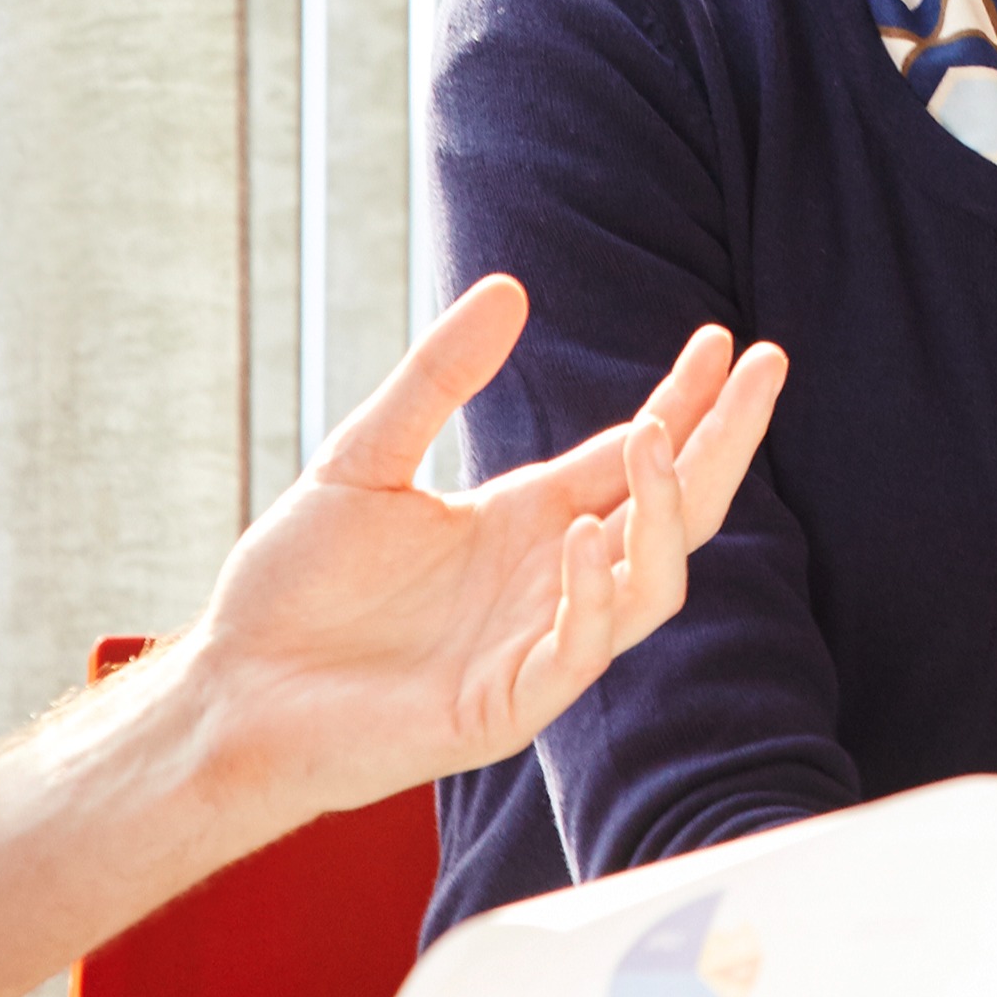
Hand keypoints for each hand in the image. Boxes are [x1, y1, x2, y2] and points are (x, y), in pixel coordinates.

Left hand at [188, 275, 791, 820]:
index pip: (632, 456)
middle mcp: (551, 579)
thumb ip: (438, 380)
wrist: (232, 689)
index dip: (687, 402)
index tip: (725, 339)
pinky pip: (579, 653)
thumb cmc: (293, 587)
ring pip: (651, 583)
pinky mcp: (507, 706)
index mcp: (527, 521)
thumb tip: (511, 289)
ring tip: (654, 439)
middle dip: (725, 442)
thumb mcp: (365, 458)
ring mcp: (538, 645)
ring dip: (665, 512)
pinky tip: (581, 536)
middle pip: (674, 511)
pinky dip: (591, 595)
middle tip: (765, 369)